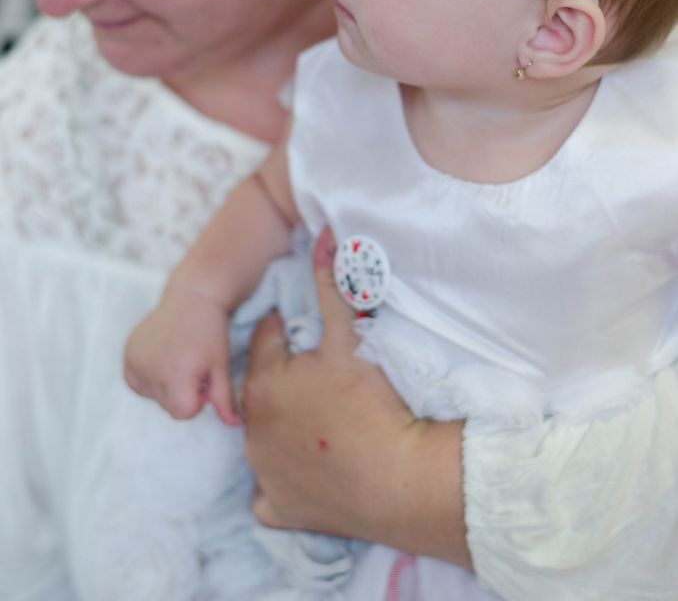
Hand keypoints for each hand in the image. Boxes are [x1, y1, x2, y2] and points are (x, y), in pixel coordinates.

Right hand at [124, 278, 239, 425]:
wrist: (192, 295)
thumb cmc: (211, 332)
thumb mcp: (221, 365)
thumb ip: (224, 399)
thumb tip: (235, 426)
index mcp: (175, 373)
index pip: (182, 413)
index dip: (197, 400)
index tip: (204, 378)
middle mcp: (151, 369)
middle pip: (167, 404)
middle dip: (182, 391)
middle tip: (193, 364)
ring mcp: (135, 360)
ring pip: (152, 395)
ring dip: (166, 384)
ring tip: (179, 357)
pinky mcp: (128, 353)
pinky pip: (137, 382)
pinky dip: (150, 376)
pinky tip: (163, 356)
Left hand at [243, 228, 471, 566]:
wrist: (402, 481)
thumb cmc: (374, 403)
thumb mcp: (352, 337)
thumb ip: (333, 286)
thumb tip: (324, 234)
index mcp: (263, 383)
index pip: (266, 341)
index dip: (286, 331)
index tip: (307, 333)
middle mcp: (251, 430)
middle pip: (261, 390)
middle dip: (282, 378)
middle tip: (317, 376)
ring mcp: (264, 474)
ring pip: (261, 439)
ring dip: (279, 426)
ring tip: (317, 418)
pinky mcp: (280, 511)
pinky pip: (268, 493)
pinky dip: (282, 481)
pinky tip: (306, 470)